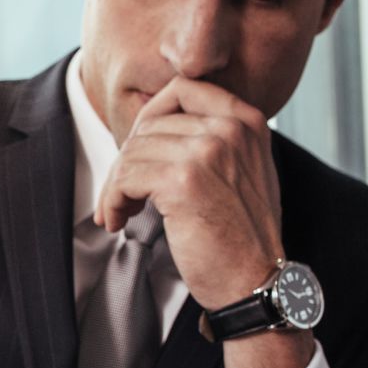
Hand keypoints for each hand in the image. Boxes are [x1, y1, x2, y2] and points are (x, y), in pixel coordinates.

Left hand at [93, 76, 284, 310]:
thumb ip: (214, 140)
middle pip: (151, 124)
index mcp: (246, 120)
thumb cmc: (243, 235)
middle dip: (127, 160)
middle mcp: (230, 128)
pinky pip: (125, 178)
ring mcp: (207, 151)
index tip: (137, 150)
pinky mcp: (182, 181)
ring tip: (119, 212)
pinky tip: (118, 221)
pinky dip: (112, 200)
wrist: (255, 280)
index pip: (183, 88)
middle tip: (120, 194)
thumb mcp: (243, 171)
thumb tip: (155, 127)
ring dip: (116, 186)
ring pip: (133, 152)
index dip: (149, 117)